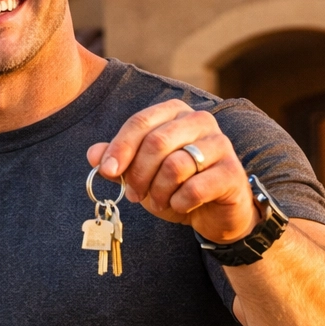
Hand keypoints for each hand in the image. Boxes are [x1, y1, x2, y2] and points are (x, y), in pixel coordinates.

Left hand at [87, 100, 258, 243]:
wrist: (216, 212)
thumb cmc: (177, 186)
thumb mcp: (143, 174)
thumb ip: (119, 161)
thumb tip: (93, 154)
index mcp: (176, 113)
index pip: (141, 121)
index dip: (120, 147)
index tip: (107, 171)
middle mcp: (201, 121)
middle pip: (157, 142)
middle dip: (138, 174)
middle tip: (134, 195)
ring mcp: (220, 145)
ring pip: (175, 166)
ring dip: (159, 192)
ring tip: (159, 201)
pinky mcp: (232, 172)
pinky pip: (194, 188)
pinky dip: (180, 203)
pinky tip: (181, 205)